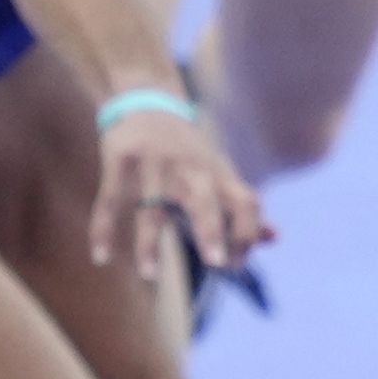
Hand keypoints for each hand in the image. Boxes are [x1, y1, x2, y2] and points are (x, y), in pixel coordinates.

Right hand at [90, 101, 266, 275]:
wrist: (147, 102)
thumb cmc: (188, 151)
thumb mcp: (218, 172)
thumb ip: (243, 206)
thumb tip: (277, 238)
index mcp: (216, 174)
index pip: (244, 201)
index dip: (247, 232)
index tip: (236, 265)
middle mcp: (188, 168)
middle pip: (204, 200)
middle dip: (211, 230)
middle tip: (215, 263)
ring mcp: (153, 163)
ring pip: (152, 208)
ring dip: (149, 244)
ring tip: (149, 276)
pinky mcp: (120, 159)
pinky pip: (111, 200)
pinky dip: (103, 229)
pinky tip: (100, 256)